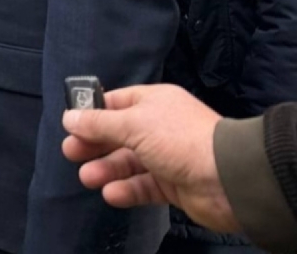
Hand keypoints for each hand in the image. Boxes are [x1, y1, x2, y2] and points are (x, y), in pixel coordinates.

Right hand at [61, 84, 239, 232]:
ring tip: (88, 177)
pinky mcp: (172, 184)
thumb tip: (69, 117)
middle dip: (94, 144)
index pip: (115, 103)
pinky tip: (112, 193)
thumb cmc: (179, 139)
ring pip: (127, 162)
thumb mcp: (133, 124)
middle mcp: (159, 127)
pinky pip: (142, 185)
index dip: (92, 113)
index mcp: (153, 102)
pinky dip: (126, 189)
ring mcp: (166, 157)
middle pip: (117, 134)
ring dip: (106, 169)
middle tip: (70, 153)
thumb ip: (98, 123)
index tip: (70, 125)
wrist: (228, 180)